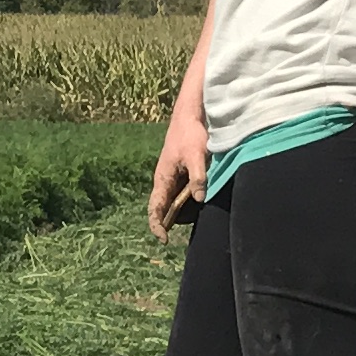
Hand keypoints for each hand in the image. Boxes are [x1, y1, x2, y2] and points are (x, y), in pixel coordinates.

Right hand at [147, 119, 203, 238]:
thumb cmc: (190, 134)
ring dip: (181, 214)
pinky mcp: (183, 174)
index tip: (164, 239)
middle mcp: (165, 181)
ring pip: (173, 203)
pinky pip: (183, 194)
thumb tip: (199, 198)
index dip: (157, 226)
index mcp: (163, 178)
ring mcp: (174, 178)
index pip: (155, 208)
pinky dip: (188, 202)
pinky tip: (200, 203)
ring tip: (194, 219)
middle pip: (163, 209)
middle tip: (181, 233)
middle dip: (169, 223)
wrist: (191, 116)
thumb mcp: (197, 156)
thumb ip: (198, 177)